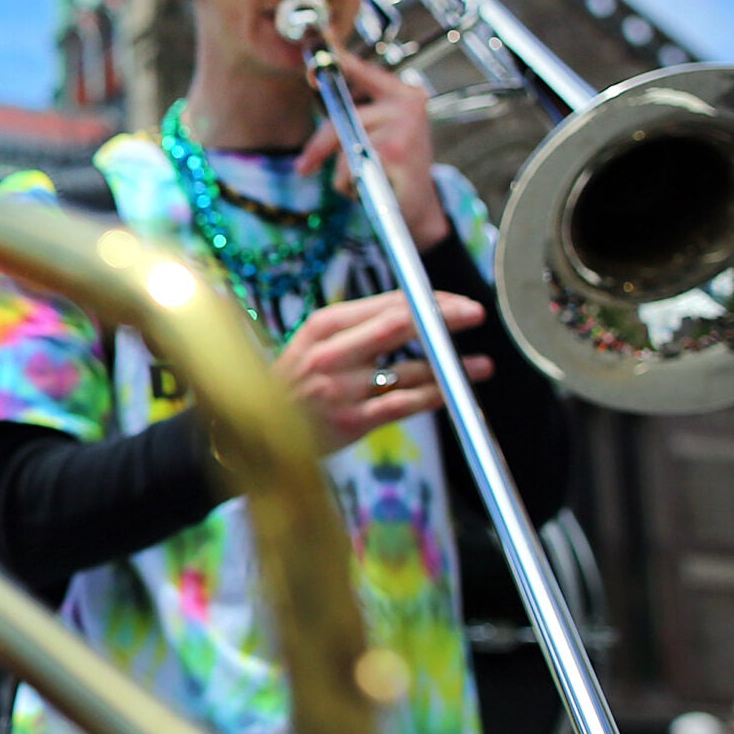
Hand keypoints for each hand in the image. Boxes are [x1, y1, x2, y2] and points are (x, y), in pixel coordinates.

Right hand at [270, 289, 492, 451]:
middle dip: (445, 317)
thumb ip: (356, 329)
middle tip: (476, 314)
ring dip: (451, 366)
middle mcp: (331, 353)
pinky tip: (455, 392)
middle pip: (400, 324)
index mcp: (322, 326)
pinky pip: (404, 404)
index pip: (386, 303)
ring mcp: (340, 388)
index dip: (428, 299)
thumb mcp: (312, 346)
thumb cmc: (289, 386)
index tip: (457, 301)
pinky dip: (434, 396)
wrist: (252, 433)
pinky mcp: (350, 422)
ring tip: (481, 365)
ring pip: (409, 369)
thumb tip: (413, 312)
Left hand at [297, 51, 448, 247]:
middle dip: (319, 146)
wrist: (417, 205)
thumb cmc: (392, 166)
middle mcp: (407, 103)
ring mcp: (405, 127)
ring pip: (345, 144)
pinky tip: (370, 188)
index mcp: (402, 92)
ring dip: (342, 171)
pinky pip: (351, 166)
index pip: (363, 70)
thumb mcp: (375, 130)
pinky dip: (350, 185)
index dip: (336, 64)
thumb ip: (351, 108)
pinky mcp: (396, 154)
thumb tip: (316, 79)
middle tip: (303, 167)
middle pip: (343, 116)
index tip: (312, 68)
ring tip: (361, 180)